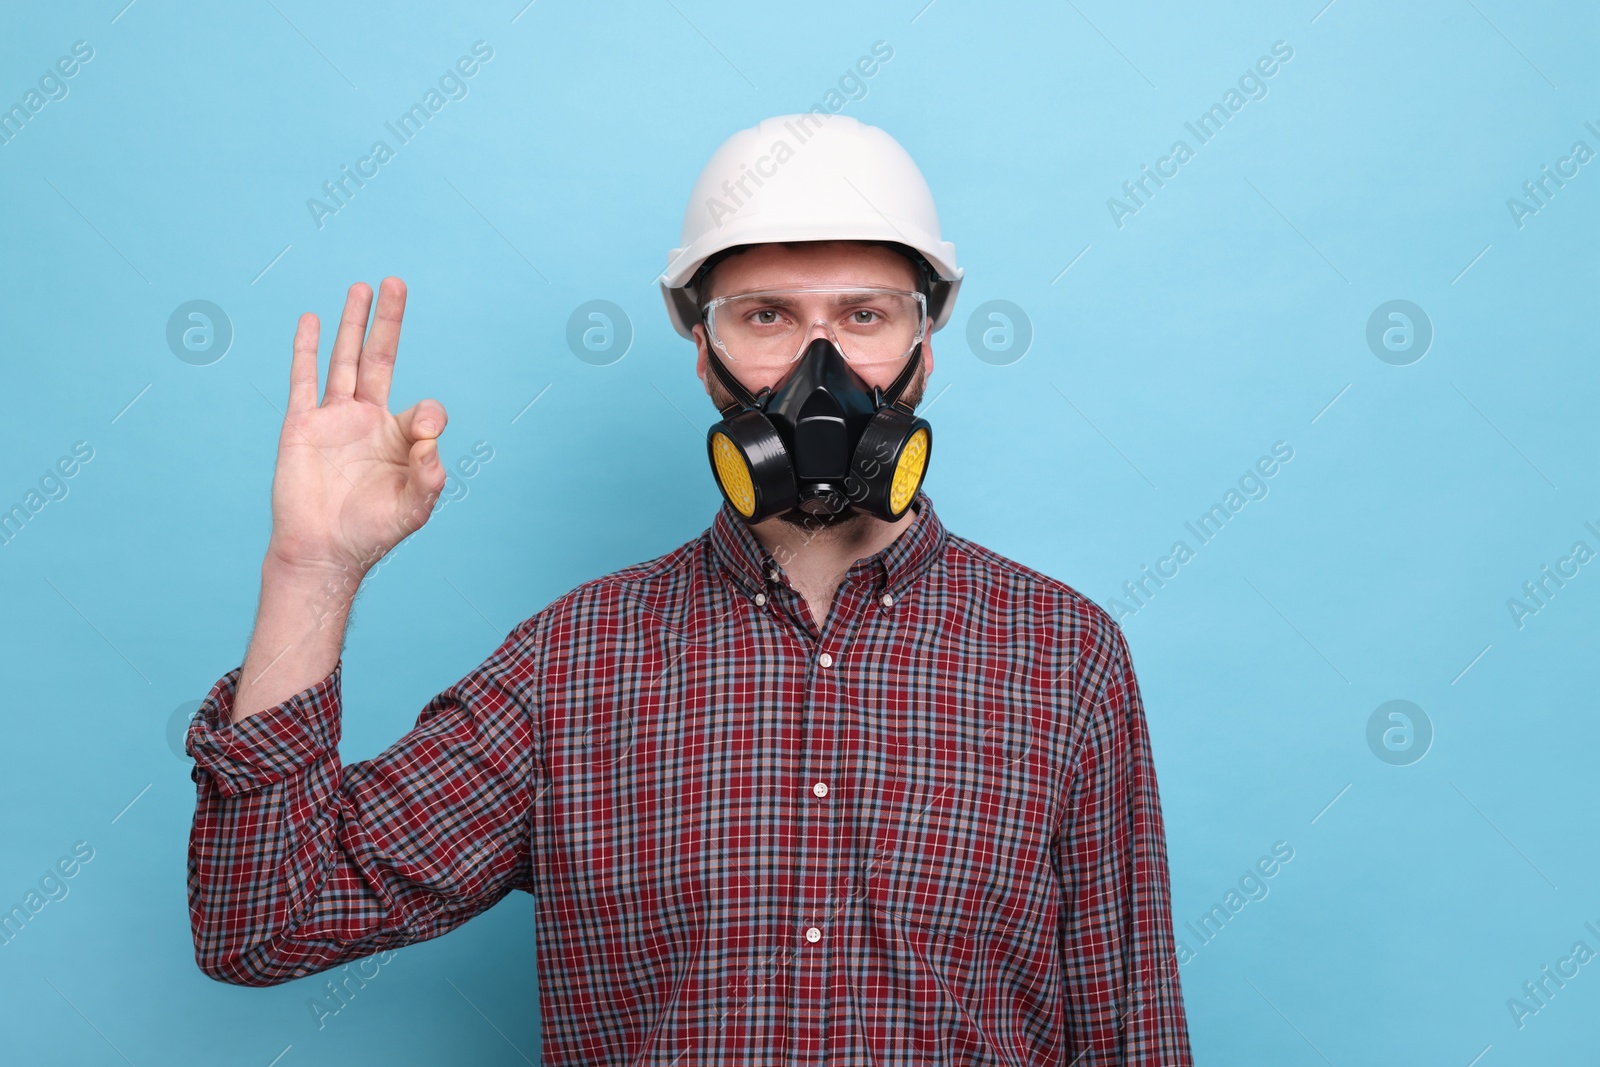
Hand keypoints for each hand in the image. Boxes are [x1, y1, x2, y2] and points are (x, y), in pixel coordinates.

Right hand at [265, 277, 447, 581]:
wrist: (324, 551)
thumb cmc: (372, 532)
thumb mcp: (416, 506)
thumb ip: (431, 471)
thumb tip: (431, 432)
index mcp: (399, 438)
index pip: (423, 408)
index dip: (429, 418)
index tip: (424, 439)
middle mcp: (367, 420)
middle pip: (380, 358)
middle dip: (389, 322)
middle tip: (396, 282)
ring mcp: (333, 419)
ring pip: (344, 359)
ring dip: (353, 323)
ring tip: (362, 287)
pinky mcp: (302, 425)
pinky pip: (304, 379)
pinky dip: (306, 348)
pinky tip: (310, 319)